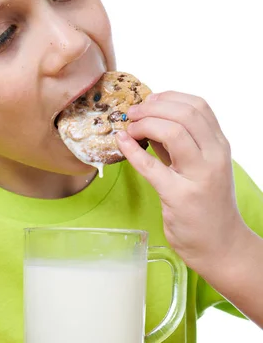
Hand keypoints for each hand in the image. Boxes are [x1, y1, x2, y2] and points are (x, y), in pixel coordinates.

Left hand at [116, 91, 245, 275]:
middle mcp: (214, 156)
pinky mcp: (180, 196)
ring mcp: (199, 176)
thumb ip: (178, 143)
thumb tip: (148, 120)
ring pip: (173, 132)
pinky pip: (151, 166)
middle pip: (185, 113)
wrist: (221, 244)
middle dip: (152, 107)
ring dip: (144, 124)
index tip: (149, 101)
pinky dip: (131, 150)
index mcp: (220, 145)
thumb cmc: (206, 202)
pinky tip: (121, 143)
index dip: (169, 97)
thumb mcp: (199, 166)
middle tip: (132, 113)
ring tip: (129, 129)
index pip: (198, 106)